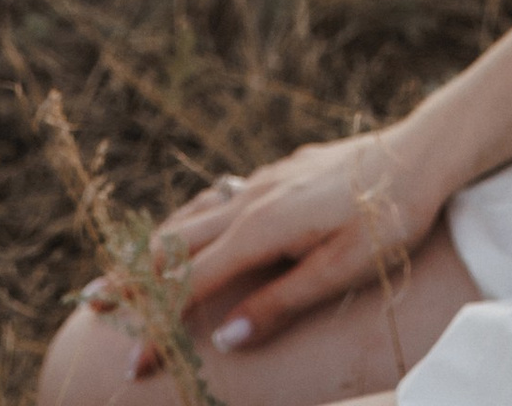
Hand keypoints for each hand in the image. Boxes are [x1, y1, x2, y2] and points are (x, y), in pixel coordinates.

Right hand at [114, 121, 454, 373]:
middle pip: (177, 244)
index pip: (195, 285)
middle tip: (87, 304)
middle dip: (131, 278)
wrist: (423, 151)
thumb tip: (227, 339)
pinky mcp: (282, 171)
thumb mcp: (339, 269)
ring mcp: (265, 180)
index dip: (160, 325)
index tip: (131, 361)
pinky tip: (187, 227)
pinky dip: (189, 219)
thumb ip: (281, 303)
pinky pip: (220, 198)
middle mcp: (253, 199)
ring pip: (195, 217)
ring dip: (153, 246)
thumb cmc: (389, 218)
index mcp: (263, 228)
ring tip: (121, 269)